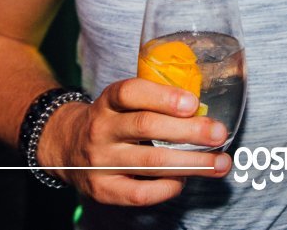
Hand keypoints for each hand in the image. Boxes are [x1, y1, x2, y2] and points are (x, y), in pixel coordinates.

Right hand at [39, 78, 232, 204]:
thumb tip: (205, 111)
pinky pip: (140, 192)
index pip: (131, 92)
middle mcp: (101, 129)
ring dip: (191, 163)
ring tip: (219, 163)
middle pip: (146, 126)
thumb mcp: (124, 102)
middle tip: (220, 133)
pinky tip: (184, 181)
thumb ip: (156, 102)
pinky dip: (168, 188)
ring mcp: (99, 161)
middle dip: (189, 131)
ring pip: (150, 162)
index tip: (193, 103)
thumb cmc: (113, 121)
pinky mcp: (102, 189)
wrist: (66, 146)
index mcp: (108, 101)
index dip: (164, 96)